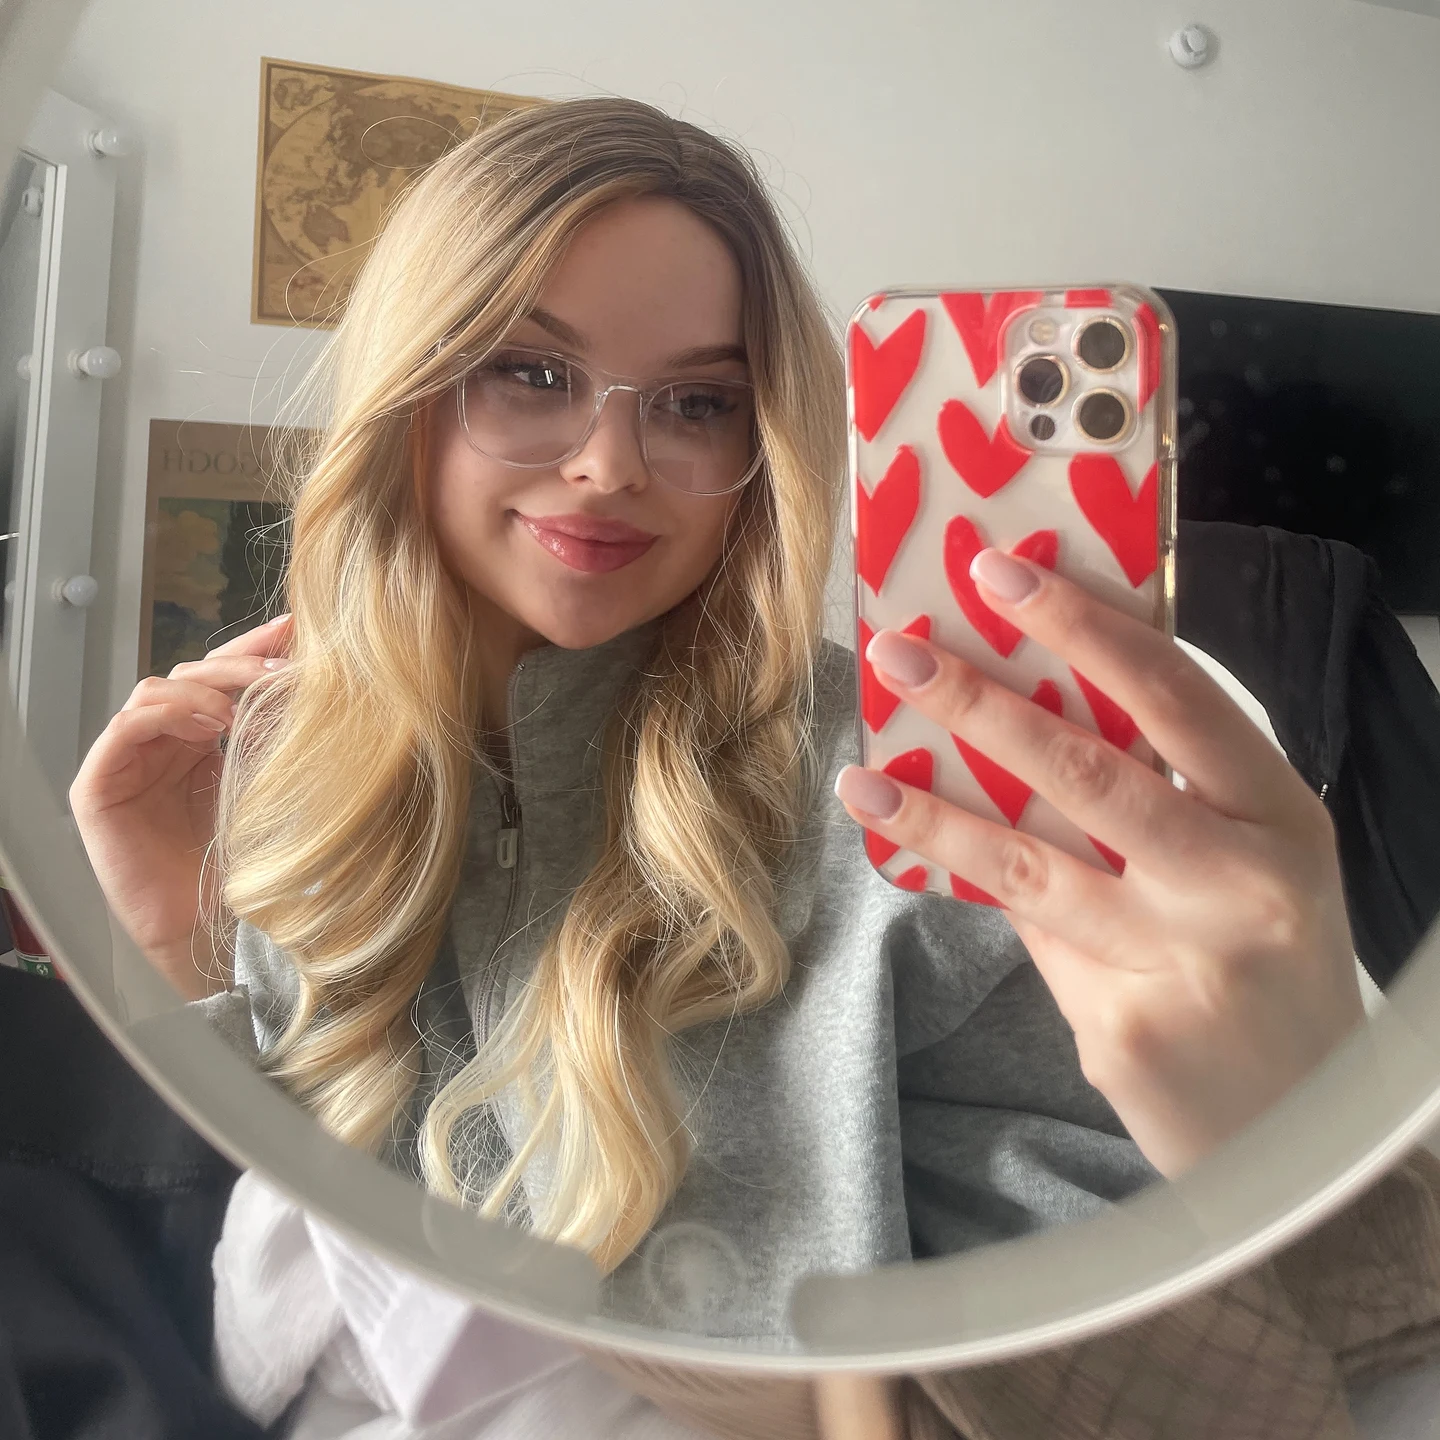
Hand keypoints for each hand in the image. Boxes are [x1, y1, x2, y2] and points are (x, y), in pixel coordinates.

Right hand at [69, 615, 291, 998]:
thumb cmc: (247, 869)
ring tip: (249, 703)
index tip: (298, 629)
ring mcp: (129, 762)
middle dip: (239, 661)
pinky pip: (125, 727)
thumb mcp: (274, 787)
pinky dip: (169, 714)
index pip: (225, 677)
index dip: (257, 647)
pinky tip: (211, 724)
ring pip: (157, 691)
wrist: (213, 932)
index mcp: (205, 740)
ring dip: (206, 686)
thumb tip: (326, 684)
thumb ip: (283, 738)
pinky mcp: (99, 787)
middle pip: (192, 675)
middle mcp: (165, 744)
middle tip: (283, 663)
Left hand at [836, 549, 1364, 1177]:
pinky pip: (1031, 941)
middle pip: (1086, 773)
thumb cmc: (1272, 967)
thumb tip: (1029, 711)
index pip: (1174, 697)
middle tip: (897, 653)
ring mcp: (1178, 964)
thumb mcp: (1255, 864)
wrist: (1310, 1132)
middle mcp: (1239, 885)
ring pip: (1028, 865)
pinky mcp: (1121, 1032)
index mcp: (1280, 816)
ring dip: (932, 811)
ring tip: (861, 775)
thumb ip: (1165, 795)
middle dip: (979, 703)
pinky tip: (922, 857)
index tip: (1002, 578)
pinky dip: (978, 894)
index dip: (1084, 628)